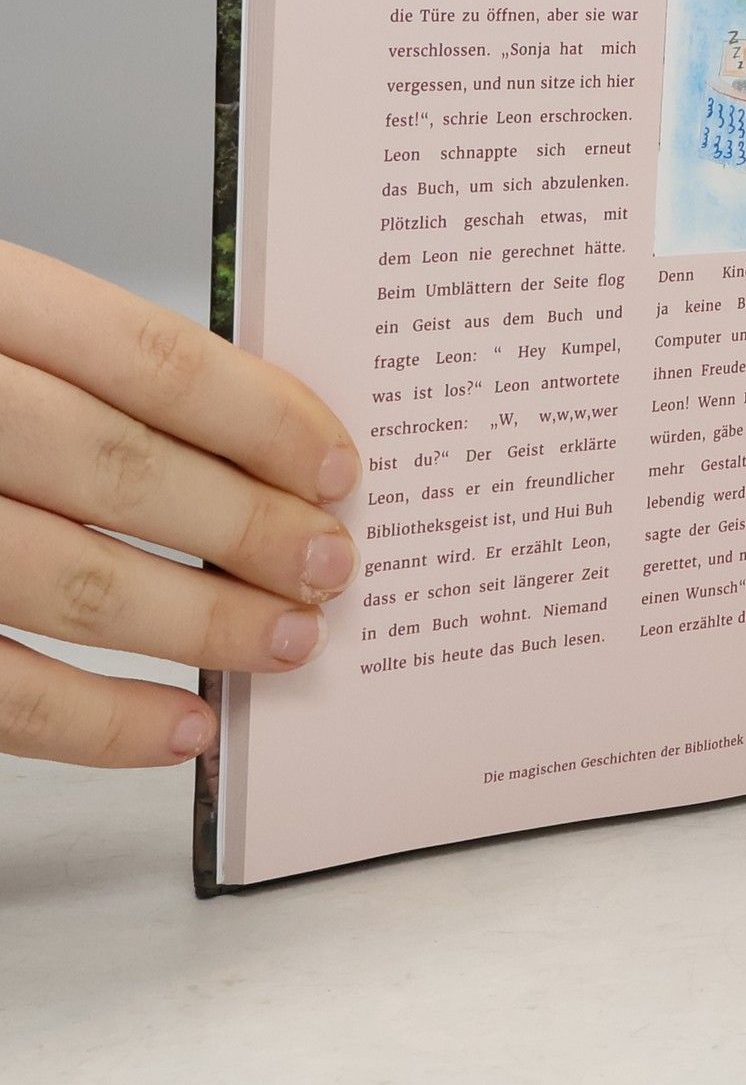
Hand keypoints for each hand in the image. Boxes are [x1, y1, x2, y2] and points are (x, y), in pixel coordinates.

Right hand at [0, 241, 358, 767]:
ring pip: (70, 583)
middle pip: (122, 472)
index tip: (336, 465)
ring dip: (200, 624)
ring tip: (284, 641)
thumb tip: (260, 435)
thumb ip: (83, 368)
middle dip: (249, 528)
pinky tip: (181, 725)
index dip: (262, 418)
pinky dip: (102, 722)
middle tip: (329, 564)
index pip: (149, 359)